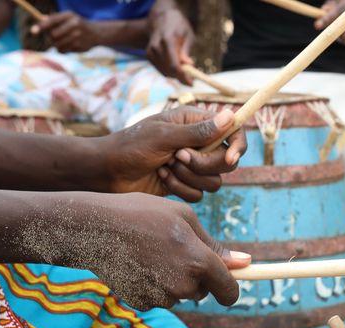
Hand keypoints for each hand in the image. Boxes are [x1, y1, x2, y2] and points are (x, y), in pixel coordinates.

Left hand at [32, 11, 101, 52]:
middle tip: (55, 36)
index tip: (33, 30)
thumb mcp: (69, 17)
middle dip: (51, 37)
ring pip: (57, 44)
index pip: (52, 21)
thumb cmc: (78, 23)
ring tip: (64, 40)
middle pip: (53, 35)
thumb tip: (41, 19)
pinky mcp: (78, 47)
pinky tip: (68, 45)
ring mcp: (77, 37)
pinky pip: (62, 50)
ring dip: (56, 44)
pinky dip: (62, 49)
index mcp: (70, 15)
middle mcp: (74, 25)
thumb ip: (55, 18)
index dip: (42, 26)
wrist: (97, 33)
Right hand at [60, 192, 251, 310]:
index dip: (231, 288)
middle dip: (196, 276)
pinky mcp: (142, 303)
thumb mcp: (184, 218)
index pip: (229, 291)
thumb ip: (215, 246)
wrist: (96, 228)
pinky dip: (153, 285)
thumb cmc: (143, 214)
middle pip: (203, 291)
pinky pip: (158, 297)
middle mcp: (183, 285)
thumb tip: (246, 263)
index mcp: (199, 261)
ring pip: (180, 294)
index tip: (226, 283)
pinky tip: (138, 263)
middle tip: (173, 249)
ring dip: (173, 279)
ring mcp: (161, 297)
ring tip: (151, 252)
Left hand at [99, 106, 245, 201]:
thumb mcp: (164, 136)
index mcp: (196, 123)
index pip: (232, 132)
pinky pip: (199, 195)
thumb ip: (199, 131)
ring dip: (189, 177)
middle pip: (226, 162)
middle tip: (178, 157)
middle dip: (204, 164)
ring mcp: (192, 166)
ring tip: (165, 167)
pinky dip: (180, 189)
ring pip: (214, 182)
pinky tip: (161, 178)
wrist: (107, 171)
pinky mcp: (184, 184)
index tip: (230, 158)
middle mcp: (198, 144)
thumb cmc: (131, 146)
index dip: (237, 145)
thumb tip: (231, 116)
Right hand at [147, 9, 194, 84]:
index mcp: (167, 40)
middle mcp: (156, 47)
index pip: (174, 65)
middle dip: (182, 77)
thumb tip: (188, 65)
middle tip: (192, 78)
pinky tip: (176, 65)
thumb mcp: (187, 34)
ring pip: (165, 72)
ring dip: (176, 74)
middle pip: (169, 70)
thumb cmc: (178, 26)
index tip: (191, 83)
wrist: (160, 19)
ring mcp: (150, 52)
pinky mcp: (148, 55)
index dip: (183, 77)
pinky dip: (170, 71)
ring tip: (186, 69)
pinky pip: (161, 70)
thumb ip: (186, 50)